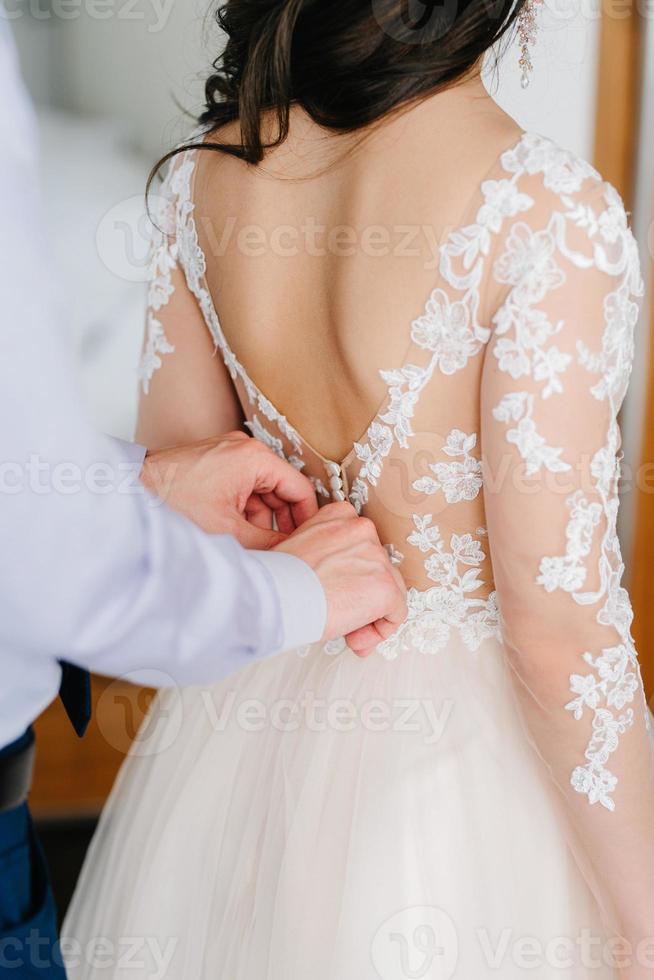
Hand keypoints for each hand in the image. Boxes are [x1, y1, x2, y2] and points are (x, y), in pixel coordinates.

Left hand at [140, 431, 318, 547]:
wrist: (128, 491)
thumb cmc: (171, 504)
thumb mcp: (228, 531)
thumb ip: (269, 544)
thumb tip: (294, 555)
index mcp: (255, 457)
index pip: (300, 489)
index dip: (307, 520)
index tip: (308, 543)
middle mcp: (245, 448)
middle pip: (282, 490)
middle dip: (281, 523)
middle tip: (282, 551)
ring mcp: (229, 453)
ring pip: (261, 492)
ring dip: (260, 520)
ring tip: (252, 547)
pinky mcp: (215, 462)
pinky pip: (243, 488)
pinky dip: (243, 511)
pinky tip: (234, 535)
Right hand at [274, 503, 407, 656]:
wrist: (275, 595)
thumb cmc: (278, 579)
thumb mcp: (301, 550)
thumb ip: (328, 556)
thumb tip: (340, 583)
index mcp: (341, 516)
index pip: (361, 546)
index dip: (352, 576)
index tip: (337, 595)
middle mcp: (363, 530)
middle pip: (377, 569)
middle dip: (362, 599)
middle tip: (341, 620)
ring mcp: (377, 558)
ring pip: (389, 591)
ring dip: (369, 616)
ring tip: (348, 634)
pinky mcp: (385, 586)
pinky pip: (396, 614)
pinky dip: (380, 631)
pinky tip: (356, 640)